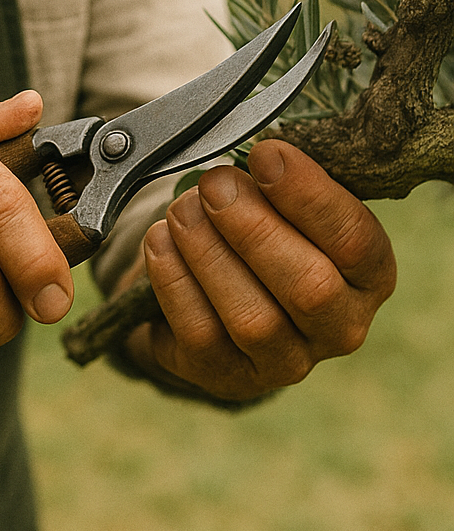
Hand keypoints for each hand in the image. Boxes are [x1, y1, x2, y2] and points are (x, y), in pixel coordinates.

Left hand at [129, 139, 395, 400]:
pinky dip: (174, 279)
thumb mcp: (286, 203)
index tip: (265, 154)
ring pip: (253, 317)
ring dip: (208, 251)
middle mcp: (339, 327)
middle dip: (254, 227)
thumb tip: (261, 153)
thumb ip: (283, 181)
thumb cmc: (263, 232)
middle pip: (309, 287)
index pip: (356, 241)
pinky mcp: (228, 376)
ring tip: (183, 209)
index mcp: (368, 275)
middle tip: (214, 184)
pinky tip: (162, 240)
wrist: (216, 296)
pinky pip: (201, 332)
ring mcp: (285, 362)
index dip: (310, 196)